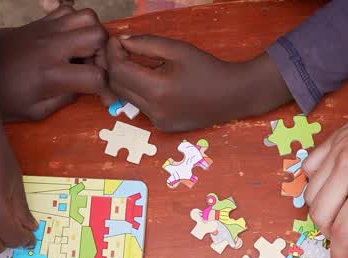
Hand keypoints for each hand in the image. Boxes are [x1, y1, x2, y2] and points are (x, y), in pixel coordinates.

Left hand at [0, 7, 112, 121]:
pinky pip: (68, 8)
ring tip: (85, 51)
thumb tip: (84, 89)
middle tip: (95, 68)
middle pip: (98, 35)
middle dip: (104, 54)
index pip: (96, 75)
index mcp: (51, 74)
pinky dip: (75, 20)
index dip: (108, 89)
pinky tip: (69, 37)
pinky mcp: (40, 21)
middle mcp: (52, 46)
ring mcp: (46, 29)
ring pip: (87, 16)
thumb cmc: (3, 97)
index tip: (105, 98)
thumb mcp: (35, 111)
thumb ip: (64, 100)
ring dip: (93, 34)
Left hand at [105, 36, 288, 131]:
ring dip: (125, 80)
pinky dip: (139, 93)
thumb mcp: (177, 49)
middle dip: (115, 66)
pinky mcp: (163, 127)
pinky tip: (151, 81)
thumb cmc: (207, 68)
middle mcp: (155, 111)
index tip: (117, 41)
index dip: (113, 53)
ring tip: (135, 63)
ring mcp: (158, 122)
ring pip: (127, 99)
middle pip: (117, 87)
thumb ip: (146, 44)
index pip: (119, 71)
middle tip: (122, 50)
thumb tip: (121, 42)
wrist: (234, 95)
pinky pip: (141, 108)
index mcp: (158, 90)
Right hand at [304, 77, 347, 257]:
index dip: (340, 254)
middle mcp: (347, 169)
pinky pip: (309, 168)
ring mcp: (336, 152)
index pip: (344, 231)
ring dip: (319, 213)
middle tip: (343, 240)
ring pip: (310, 194)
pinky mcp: (333, 139)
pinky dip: (312, 184)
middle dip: (329, 236)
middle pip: (320, 216)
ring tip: (336, 217)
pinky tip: (328, 189)